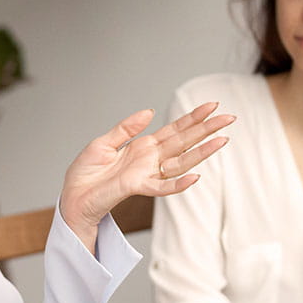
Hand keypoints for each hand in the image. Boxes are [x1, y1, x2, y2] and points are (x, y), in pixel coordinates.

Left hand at [59, 102, 233, 244]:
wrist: (72, 197)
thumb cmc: (85, 174)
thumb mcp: (103, 143)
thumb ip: (126, 128)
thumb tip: (149, 111)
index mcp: (143, 147)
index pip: (174, 130)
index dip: (192, 118)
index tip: (212, 105)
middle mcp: (150, 160)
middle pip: (184, 142)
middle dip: (206, 130)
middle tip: (229, 117)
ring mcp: (146, 174)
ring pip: (181, 162)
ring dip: (202, 152)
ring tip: (223, 140)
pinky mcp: (137, 187)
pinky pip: (162, 187)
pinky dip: (178, 183)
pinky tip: (195, 176)